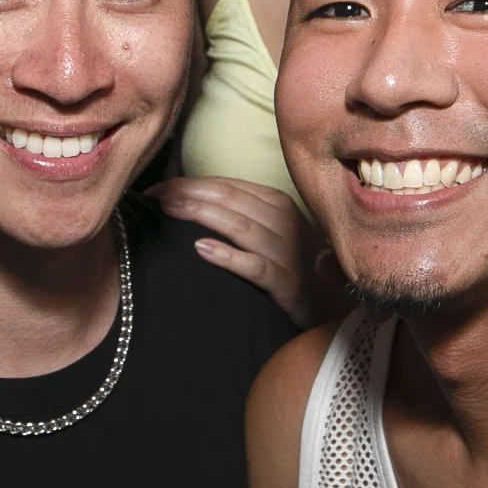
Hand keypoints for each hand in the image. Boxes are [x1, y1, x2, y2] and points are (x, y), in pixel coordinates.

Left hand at [152, 176, 326, 325]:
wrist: (331, 303)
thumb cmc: (294, 263)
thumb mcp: (272, 229)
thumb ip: (240, 211)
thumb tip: (189, 196)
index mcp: (277, 204)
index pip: (228, 186)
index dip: (190, 183)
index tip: (156, 189)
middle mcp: (285, 222)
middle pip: (231, 201)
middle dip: (190, 194)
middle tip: (156, 196)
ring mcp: (287, 253)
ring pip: (240, 227)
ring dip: (203, 215)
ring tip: (171, 211)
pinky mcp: (287, 284)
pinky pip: (255, 267)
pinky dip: (228, 256)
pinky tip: (200, 249)